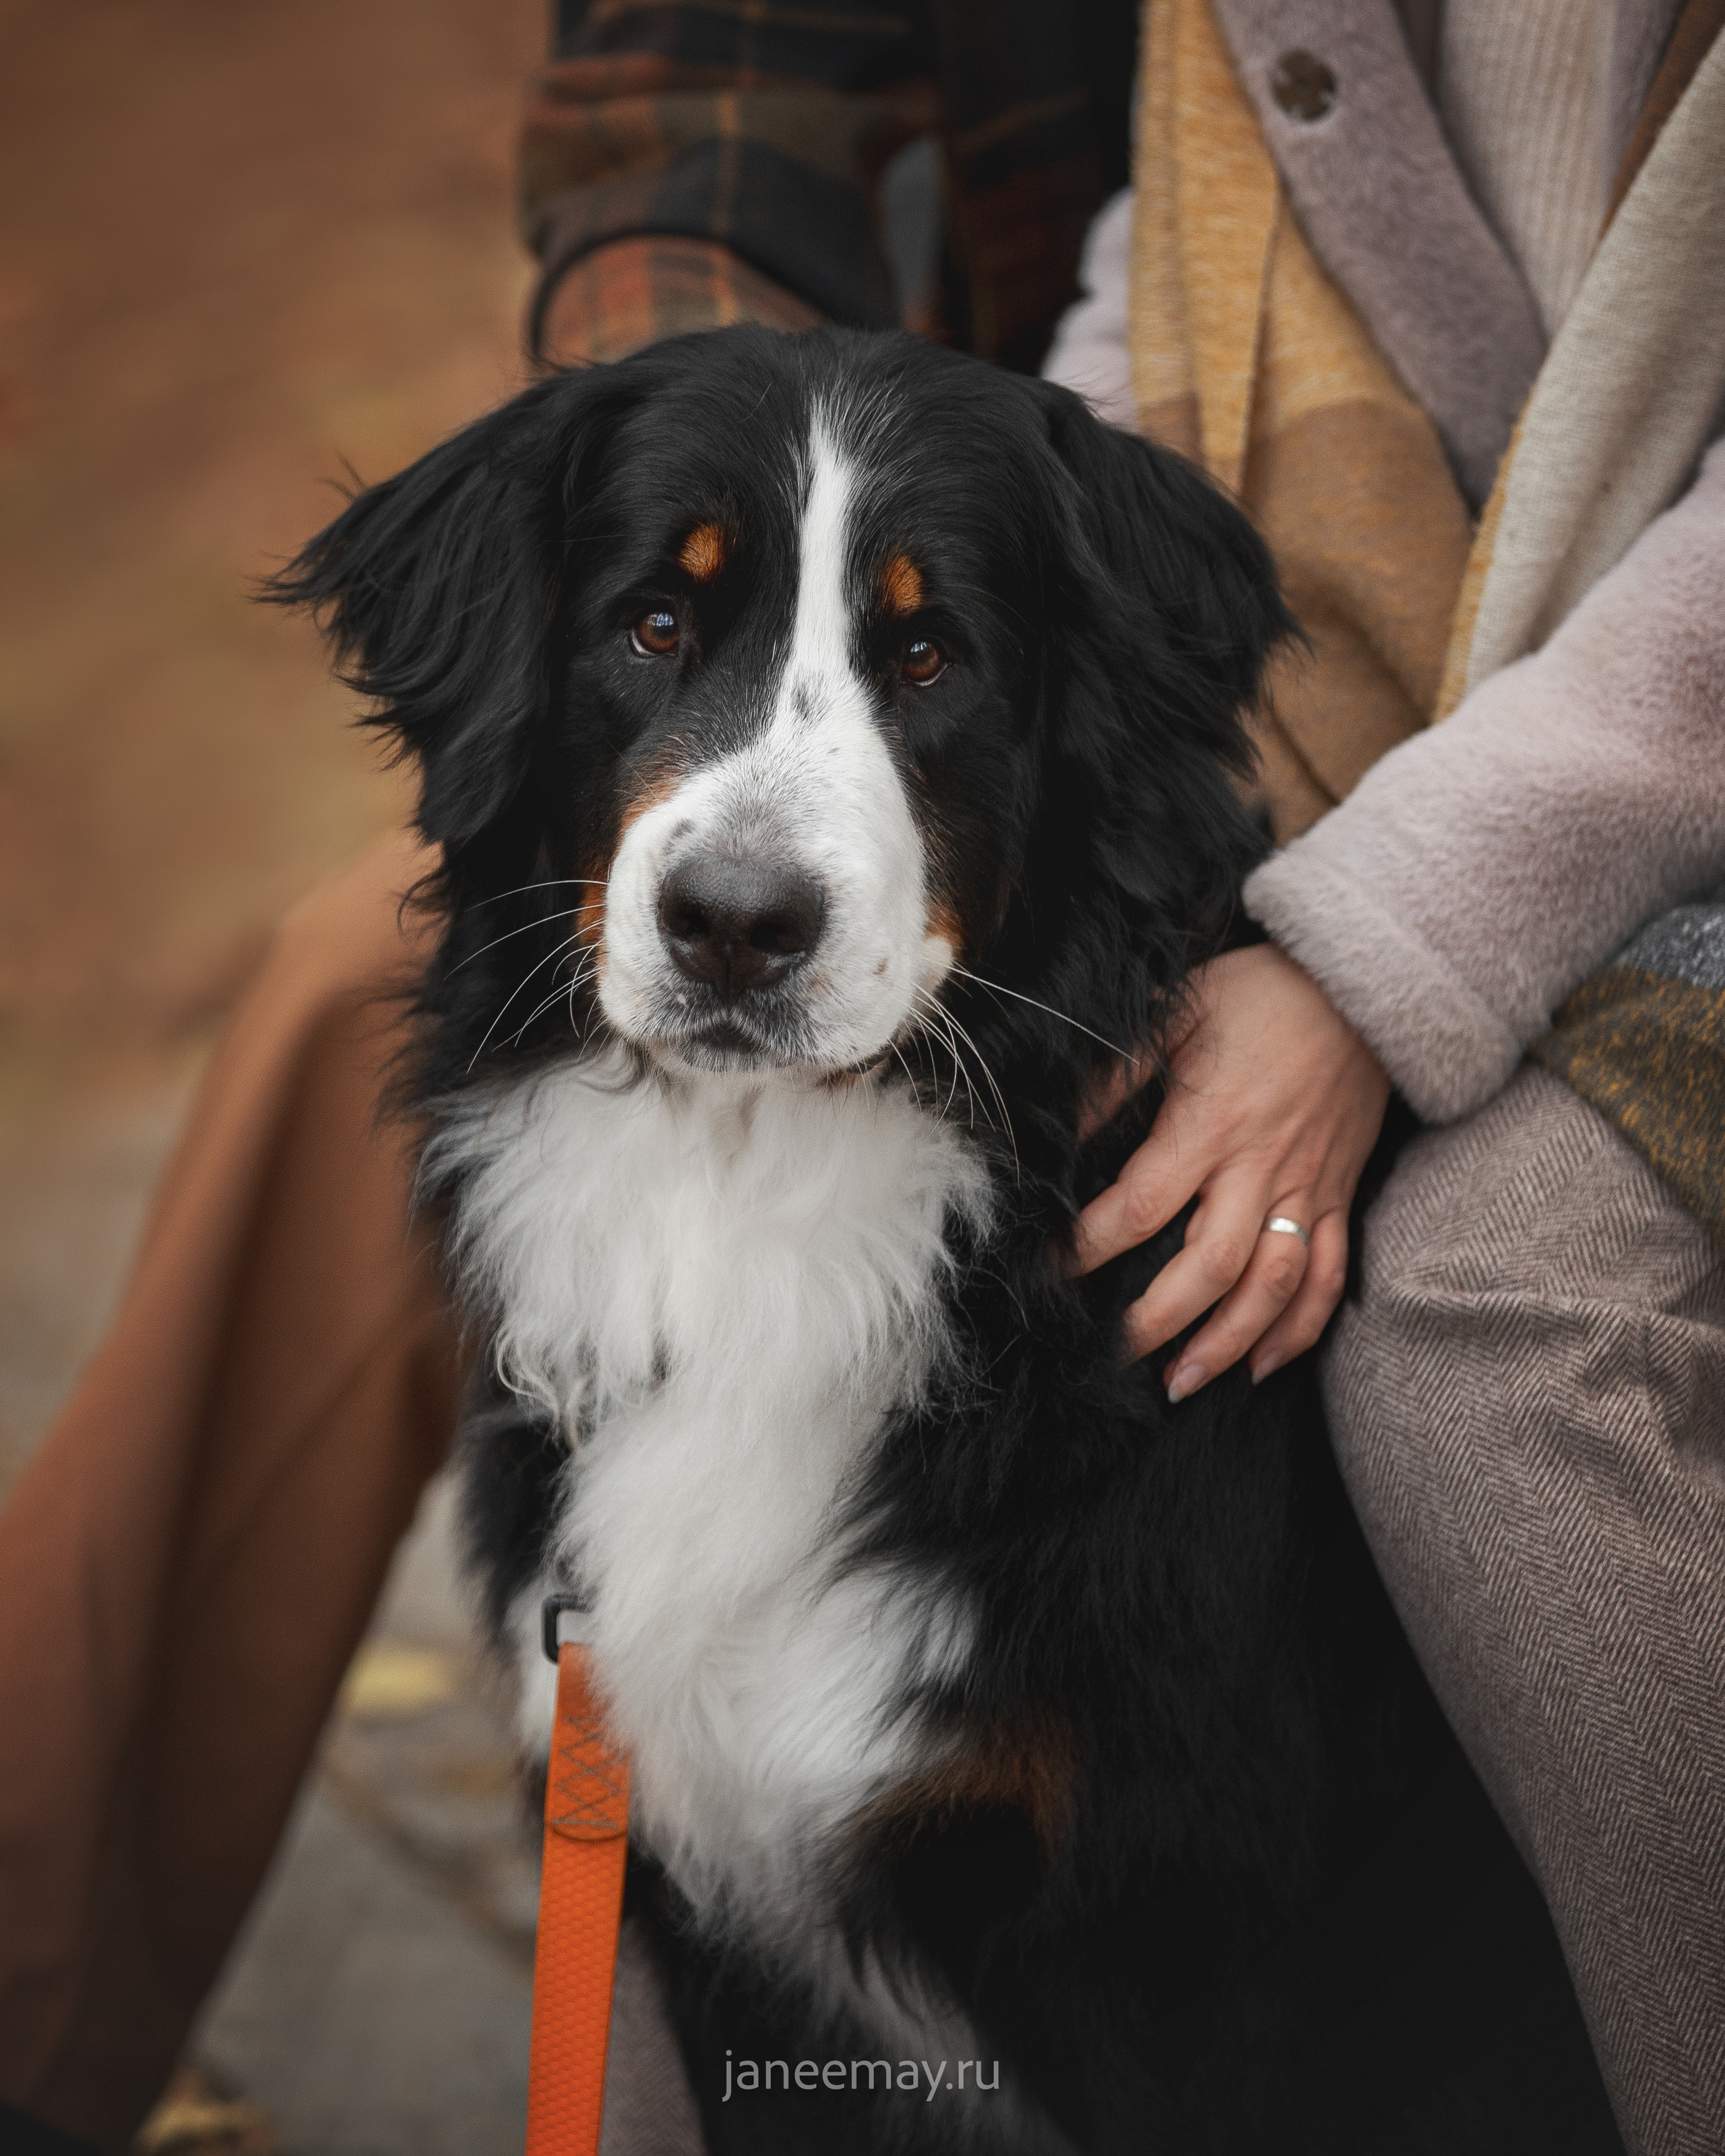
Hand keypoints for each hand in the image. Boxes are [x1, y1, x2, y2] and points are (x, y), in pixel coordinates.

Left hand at [1071, 944, 1389, 1392]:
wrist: (1363, 988)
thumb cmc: (1261, 996)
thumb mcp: (1177, 1017)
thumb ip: (1116, 1076)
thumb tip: (1058, 1127)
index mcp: (1211, 1124)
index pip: (1142, 1205)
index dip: (1093, 1245)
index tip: (1053, 1271)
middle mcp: (1261, 1167)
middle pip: (1210, 1266)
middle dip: (1158, 1320)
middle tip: (1112, 1354)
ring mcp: (1307, 1189)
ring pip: (1273, 1287)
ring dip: (1228, 1342)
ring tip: (1181, 1381)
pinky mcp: (1339, 1198)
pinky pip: (1327, 1279)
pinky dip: (1299, 1330)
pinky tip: (1260, 1365)